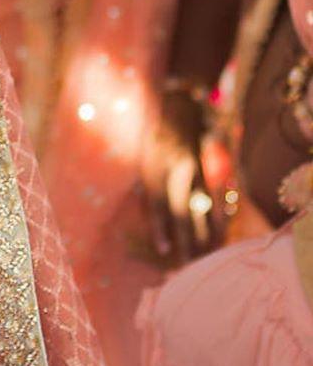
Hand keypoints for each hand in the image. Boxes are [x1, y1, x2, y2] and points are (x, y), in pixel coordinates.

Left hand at [142, 91, 220, 265]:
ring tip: (206, 255)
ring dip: (204, 233)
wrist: (178, 103)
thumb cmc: (153, 132)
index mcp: (155, 165)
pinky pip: (214, 197)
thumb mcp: (143, 155)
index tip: (164, 250)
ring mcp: (195, 168)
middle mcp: (176, 168)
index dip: (161, 229)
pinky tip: (221, 233)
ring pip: (202, 207)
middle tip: (186, 262)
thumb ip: (150, 184)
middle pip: (182, 211)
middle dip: (186, 239)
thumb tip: (156, 216)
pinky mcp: (208, 168)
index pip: (158, 204)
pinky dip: (217, 217)